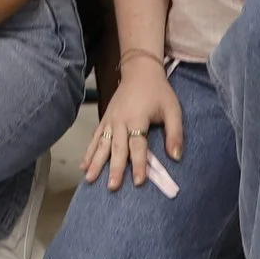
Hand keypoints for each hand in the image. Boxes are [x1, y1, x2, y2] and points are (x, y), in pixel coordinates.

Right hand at [80, 63, 185, 191]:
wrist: (139, 71)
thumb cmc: (158, 92)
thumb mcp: (173, 110)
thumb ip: (175, 134)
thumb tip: (176, 157)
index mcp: (137, 119)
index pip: (138, 146)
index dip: (138, 164)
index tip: (138, 182)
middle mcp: (120, 121)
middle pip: (116, 148)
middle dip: (113, 168)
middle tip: (112, 187)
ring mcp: (109, 120)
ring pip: (101, 144)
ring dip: (95, 162)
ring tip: (90, 179)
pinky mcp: (104, 118)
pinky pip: (95, 137)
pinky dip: (88, 151)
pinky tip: (83, 165)